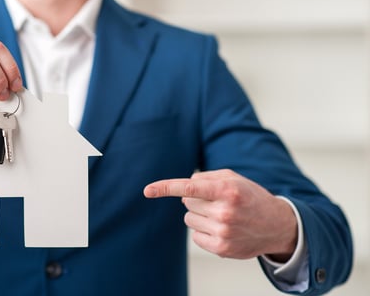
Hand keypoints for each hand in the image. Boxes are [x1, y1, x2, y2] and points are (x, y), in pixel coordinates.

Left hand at [143, 169, 296, 260]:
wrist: (277, 225)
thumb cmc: (250, 196)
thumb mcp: (232, 179)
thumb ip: (205, 178)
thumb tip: (182, 190)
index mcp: (227, 190)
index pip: (189, 188)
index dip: (165, 188)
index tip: (147, 190)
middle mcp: (225, 211)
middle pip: (187, 203)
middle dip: (196, 201)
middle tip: (217, 203)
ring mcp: (223, 232)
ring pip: (188, 220)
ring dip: (199, 216)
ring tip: (222, 216)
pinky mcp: (221, 248)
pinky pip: (195, 236)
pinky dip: (203, 232)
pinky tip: (222, 229)